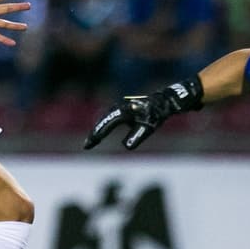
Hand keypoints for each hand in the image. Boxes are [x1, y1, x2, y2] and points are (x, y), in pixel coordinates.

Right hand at [83, 78, 202, 150]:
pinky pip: (109, 118)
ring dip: (98, 130)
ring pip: (104, 118)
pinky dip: (103, 126)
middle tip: (87, 146)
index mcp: (125, 110)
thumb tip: (126, 146)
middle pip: (103, 120)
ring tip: (91, 142)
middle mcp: (119, 107)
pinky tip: (100, 135)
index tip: (90, 143)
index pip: (107, 123)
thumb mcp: (148, 127)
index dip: (98, 134)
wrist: (162, 102)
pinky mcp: (121, 109)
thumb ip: (137, 136)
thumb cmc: (156, 115)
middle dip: (95, 133)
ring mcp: (119, 106)